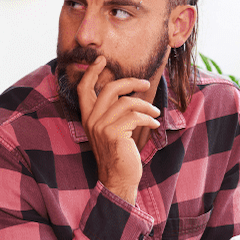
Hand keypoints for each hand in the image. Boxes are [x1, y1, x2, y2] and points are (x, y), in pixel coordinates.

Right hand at [77, 57, 160, 203]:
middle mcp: (91, 120)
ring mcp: (101, 127)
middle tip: (146, 83)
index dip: (91, 72)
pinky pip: (135, 116)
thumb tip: (128, 93)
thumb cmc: (119, 154)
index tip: (101, 60)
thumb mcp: (111, 131)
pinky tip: (155, 124)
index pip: (83, 89)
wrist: (118, 179)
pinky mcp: (114, 134)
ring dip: (146, 105)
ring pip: (127, 102)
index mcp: (87, 117)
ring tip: (155, 113)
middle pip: (110, 89)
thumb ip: (112, 113)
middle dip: (131, 82)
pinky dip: (149, 118)